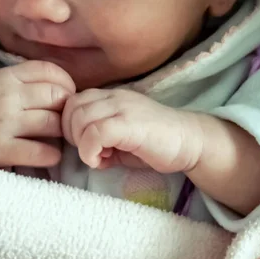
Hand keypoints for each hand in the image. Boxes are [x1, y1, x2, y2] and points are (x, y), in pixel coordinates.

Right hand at [0, 60, 74, 166]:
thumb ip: (26, 82)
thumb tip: (65, 90)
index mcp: (8, 76)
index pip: (50, 72)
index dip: (66, 84)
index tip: (67, 96)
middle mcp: (8, 96)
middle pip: (58, 98)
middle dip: (66, 110)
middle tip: (64, 120)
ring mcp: (5, 122)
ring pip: (54, 124)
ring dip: (62, 133)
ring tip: (56, 138)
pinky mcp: (1, 149)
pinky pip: (42, 152)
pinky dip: (52, 155)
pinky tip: (47, 155)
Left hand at [62, 88, 203, 173]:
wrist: (190, 142)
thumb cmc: (157, 142)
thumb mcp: (122, 137)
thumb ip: (100, 137)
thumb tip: (85, 151)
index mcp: (111, 96)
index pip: (73, 101)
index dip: (69, 124)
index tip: (84, 144)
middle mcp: (115, 96)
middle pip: (71, 107)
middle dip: (71, 134)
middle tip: (89, 151)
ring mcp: (123, 107)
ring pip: (80, 118)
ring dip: (81, 143)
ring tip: (97, 156)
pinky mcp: (130, 124)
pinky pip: (95, 133)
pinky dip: (90, 151)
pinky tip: (103, 162)